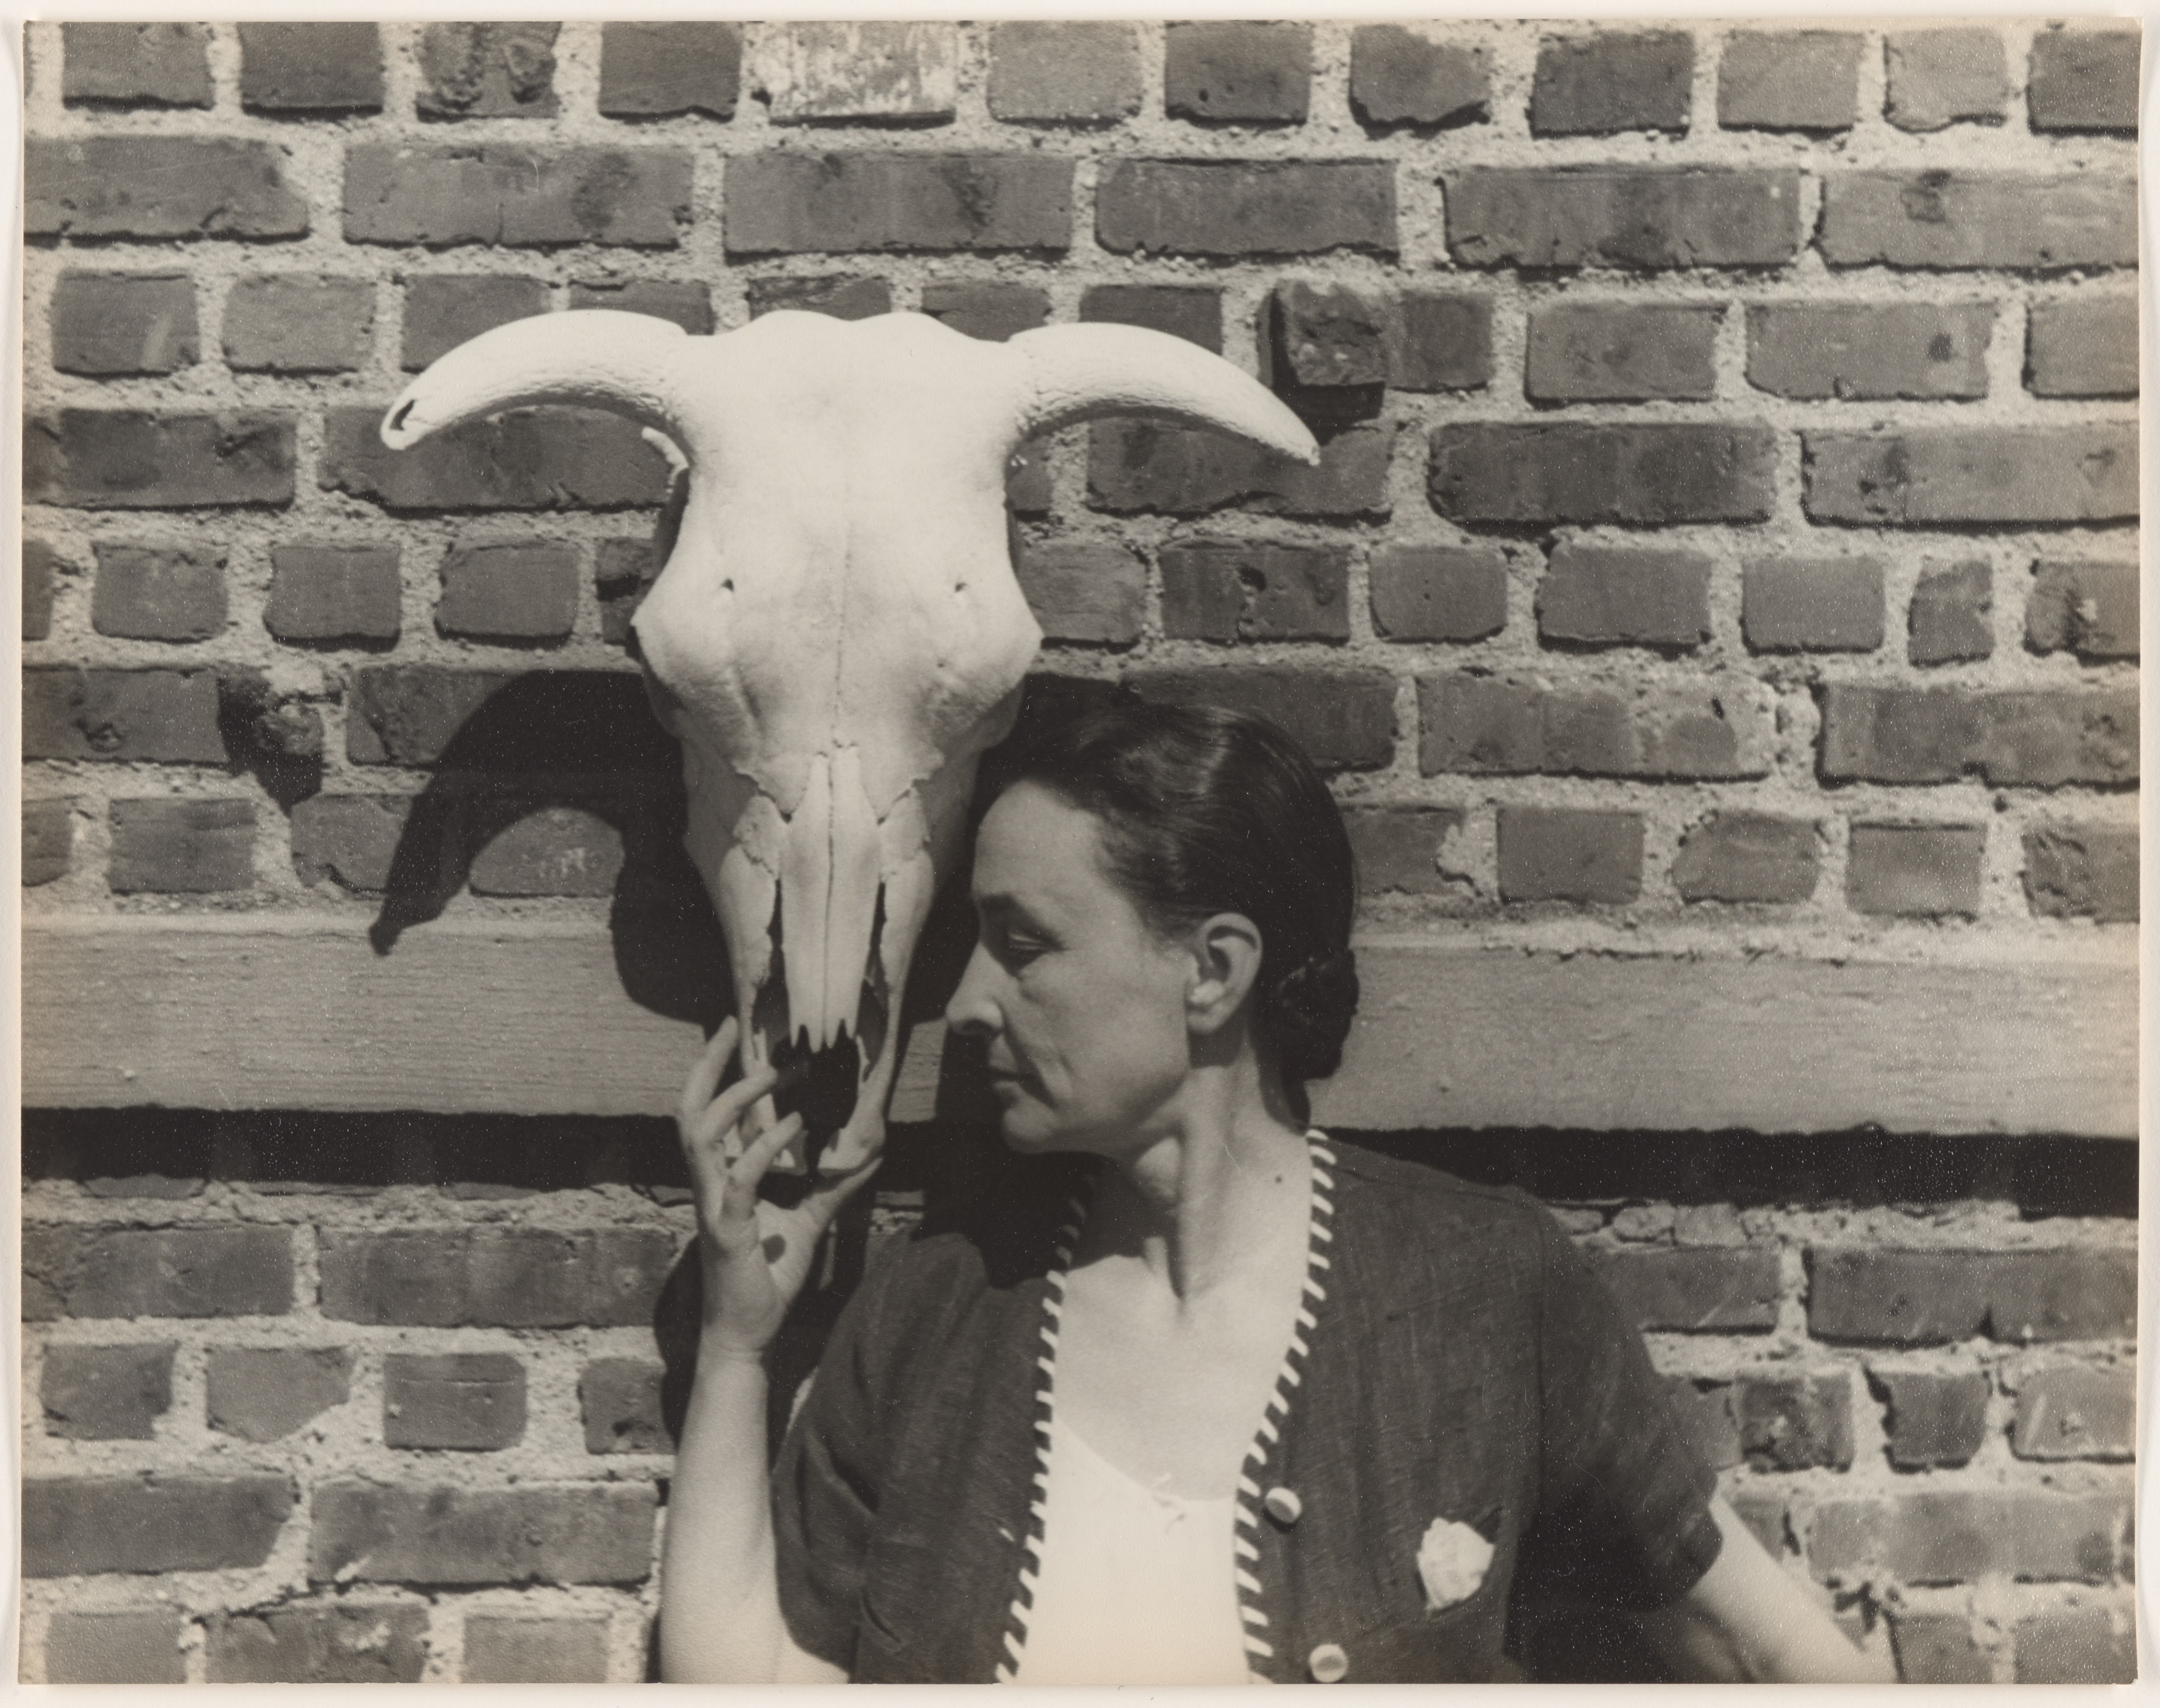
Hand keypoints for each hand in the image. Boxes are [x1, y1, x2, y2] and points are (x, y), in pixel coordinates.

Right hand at [676, 1017, 878, 1360]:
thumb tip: (863, 1154)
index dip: (714, 1071)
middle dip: (708, 1066)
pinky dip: (762, 1149)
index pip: (707, 1113)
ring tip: (775, 1070)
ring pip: (702, 1136)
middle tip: (735, 1027)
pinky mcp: (727, 1231)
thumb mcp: (805, 1222)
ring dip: (737, 1099)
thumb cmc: (765, 1280)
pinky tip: (792, 1127)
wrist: (746, 1335)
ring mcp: (713, 1206)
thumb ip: (828, 1187)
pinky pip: (737, 1181)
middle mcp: (708, 1186)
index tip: (735, 1032)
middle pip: (689, 1110)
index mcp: (720, 1180)